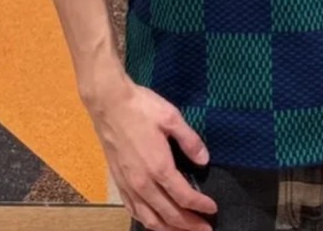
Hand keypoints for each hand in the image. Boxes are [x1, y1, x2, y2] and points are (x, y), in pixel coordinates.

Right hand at [87, 78, 217, 230]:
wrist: (109, 104)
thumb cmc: (142, 108)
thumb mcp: (172, 118)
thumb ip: (190, 141)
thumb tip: (204, 160)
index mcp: (159, 167)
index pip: (184, 197)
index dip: (200, 206)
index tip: (213, 209)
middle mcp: (143, 183)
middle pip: (168, 214)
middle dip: (189, 225)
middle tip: (205, 230)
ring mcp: (129, 184)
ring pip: (149, 218)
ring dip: (169, 229)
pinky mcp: (118, 182)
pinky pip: (133, 210)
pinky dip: (147, 221)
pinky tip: (154, 221)